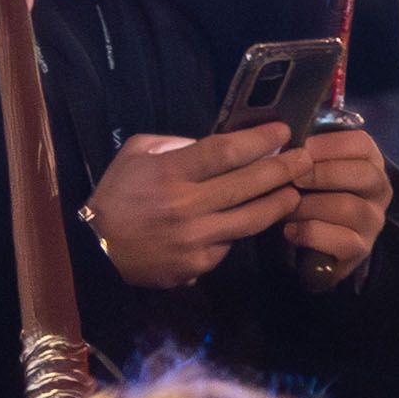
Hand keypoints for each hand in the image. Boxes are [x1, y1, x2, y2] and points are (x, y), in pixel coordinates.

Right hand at [86, 124, 307, 287]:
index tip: (283, 131)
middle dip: (283, 168)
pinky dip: (243, 230)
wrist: (93, 251)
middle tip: (305, 159)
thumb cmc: (117, 195)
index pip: (226, 152)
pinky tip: (256, 219)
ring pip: (251, 220)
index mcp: (170, 173)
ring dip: (279, 203)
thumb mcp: (137, 154)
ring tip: (295, 191)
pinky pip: (230, 244)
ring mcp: (193, 240)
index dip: (259, 140)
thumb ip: (177, 143)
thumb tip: (220, 144)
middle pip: (248, 184)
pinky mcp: (196, 266)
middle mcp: (186, 207)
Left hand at [280, 124, 392, 286]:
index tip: (303, 147)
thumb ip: (306, 153)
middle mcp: (379, 190)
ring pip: (348, 207)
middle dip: (323, 174)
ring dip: (310, 206)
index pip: (362, 144)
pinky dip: (310, 234)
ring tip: (285, 208)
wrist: (321, 245)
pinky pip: (340, 240)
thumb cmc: (313, 197)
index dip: (331, 143)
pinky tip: (291, 231)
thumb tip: (281, 135)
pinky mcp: (360, 249)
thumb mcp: (313, 170)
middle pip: (363, 174)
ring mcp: (372, 221)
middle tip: (294, 178)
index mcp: (369, 163)